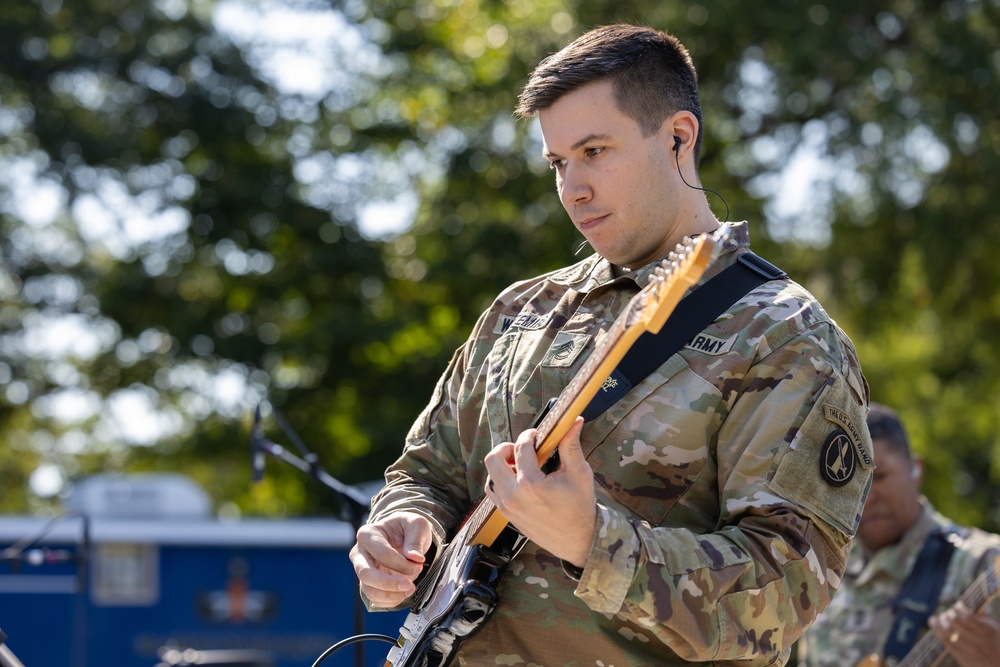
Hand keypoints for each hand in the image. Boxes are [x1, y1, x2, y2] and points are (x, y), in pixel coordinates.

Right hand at [350, 511, 432, 607]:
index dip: (402, 564)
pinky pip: (374, 598)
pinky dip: (389, 601)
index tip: (419, 565)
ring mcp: (362, 569)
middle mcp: (359, 553)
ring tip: (409, 590)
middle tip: (409, 586)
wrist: (404, 535)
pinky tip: (403, 593)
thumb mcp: (417, 525)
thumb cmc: (407, 527)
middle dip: (389, 584)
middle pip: (366, 574)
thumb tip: (414, 557)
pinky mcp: (368, 582)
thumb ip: (416, 539)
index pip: (382, 554)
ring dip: (391, 595)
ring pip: (369, 590)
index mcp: (368, 534)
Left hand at [483, 416, 595, 567]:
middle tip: (522, 448)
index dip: (529, 435)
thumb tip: (574, 421)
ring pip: (490, 476)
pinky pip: (494, 491)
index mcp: (532, 483)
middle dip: (507, 447)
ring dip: (502, 465)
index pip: (521, 447)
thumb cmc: (580, 508)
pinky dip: (501, 480)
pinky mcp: (507, 514)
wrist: (577, 541)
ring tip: (520, 464)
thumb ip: (571, 446)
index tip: (537, 435)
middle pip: (493, 459)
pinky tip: (518, 479)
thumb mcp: (579, 474)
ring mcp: (507, 507)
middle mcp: (514, 495)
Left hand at [928, 600, 999, 666]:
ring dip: (938, 623)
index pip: (967, 616)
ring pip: (947, 633)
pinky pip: (946, 643)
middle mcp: (976, 640)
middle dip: (949, 615)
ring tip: (934, 618)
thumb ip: (984, 616)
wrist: (998, 666)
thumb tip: (968, 606)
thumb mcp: (996, 628)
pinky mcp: (962, 658)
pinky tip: (933, 623)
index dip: (959, 609)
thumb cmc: (998, 643)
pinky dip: (937, 631)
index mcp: (986, 630)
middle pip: (956, 622)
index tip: (957, 606)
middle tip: (948, 614)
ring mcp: (968, 650)